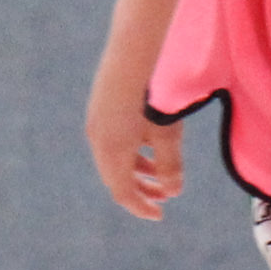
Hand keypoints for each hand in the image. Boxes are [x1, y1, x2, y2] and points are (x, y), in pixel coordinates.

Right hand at [85, 54, 186, 219]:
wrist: (134, 54)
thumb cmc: (154, 96)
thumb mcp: (168, 134)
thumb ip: (170, 165)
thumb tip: (173, 192)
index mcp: (111, 151)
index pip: (122, 192)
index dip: (141, 206)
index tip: (159, 215)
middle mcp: (98, 140)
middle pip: (116, 177)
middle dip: (141, 190)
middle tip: (164, 198)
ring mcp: (97, 124)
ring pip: (114, 159)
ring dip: (138, 170)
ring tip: (160, 174)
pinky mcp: (101, 109)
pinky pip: (113, 141)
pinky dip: (132, 151)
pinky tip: (150, 145)